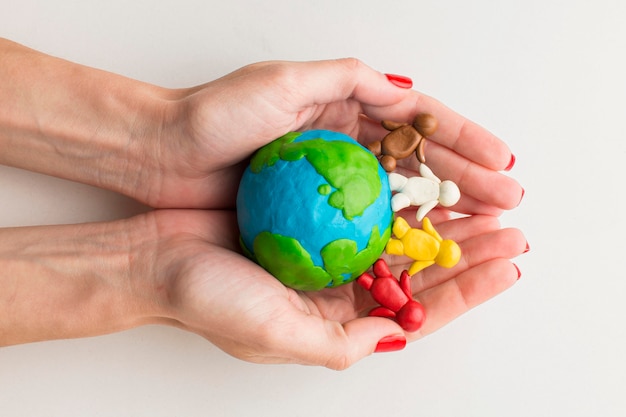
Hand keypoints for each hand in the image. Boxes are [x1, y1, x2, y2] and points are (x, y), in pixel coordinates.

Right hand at [147, 209, 525, 368]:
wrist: (155, 258)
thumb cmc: (209, 300)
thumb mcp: (276, 336)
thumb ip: (338, 344)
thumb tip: (394, 334)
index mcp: (337, 323)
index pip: (416, 311)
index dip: (466, 291)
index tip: (505, 267)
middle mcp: (336, 290)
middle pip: (418, 273)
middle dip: (468, 254)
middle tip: (509, 231)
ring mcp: (324, 253)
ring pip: (398, 239)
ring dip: (441, 223)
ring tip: (481, 206)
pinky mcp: (310, 220)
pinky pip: (363, 207)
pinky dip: (396, 198)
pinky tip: (422, 184)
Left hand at [149, 59, 521, 211]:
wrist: (164, 155)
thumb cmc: (215, 116)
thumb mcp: (283, 82)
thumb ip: (347, 80)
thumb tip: (405, 92)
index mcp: (344, 109)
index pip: (417, 124)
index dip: (464, 142)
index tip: (502, 163)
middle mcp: (344, 145)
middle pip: (419, 164)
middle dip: (467, 181)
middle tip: (507, 202)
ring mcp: (331, 182)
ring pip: (400, 197)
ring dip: (443, 212)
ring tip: (483, 227)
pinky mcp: (314, 214)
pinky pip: (367, 225)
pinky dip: (398, 235)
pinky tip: (428, 246)